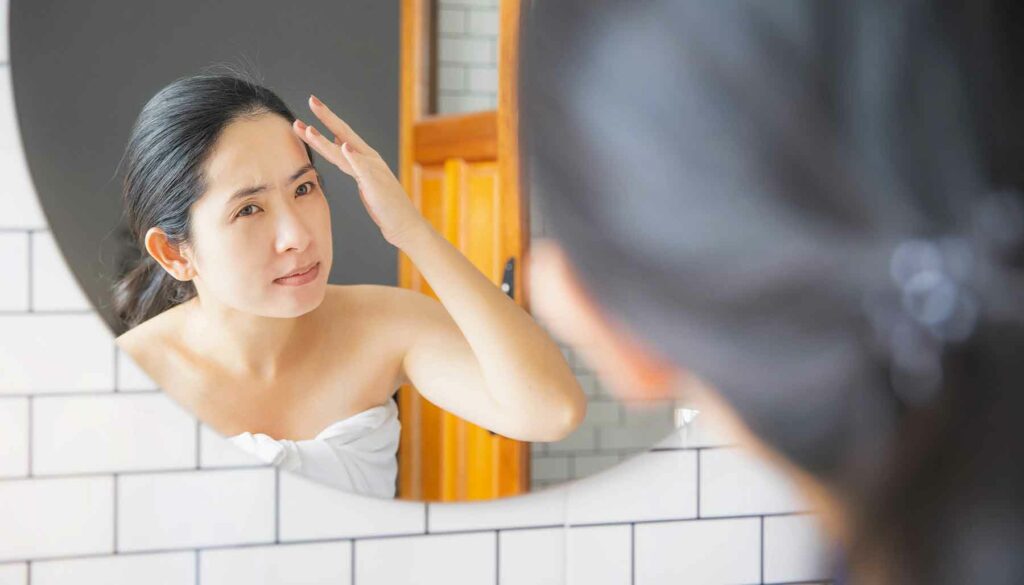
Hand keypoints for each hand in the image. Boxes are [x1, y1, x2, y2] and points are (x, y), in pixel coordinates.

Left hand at [293, 94, 427, 246]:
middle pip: (343, 134)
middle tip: (311, 100)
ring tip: (310, 129)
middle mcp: (369, 159)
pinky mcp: (376, 183)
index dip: (325, 120)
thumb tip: (340, 147)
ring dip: (326, 140)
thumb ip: (353, 164)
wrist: (404, 224)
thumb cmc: (385, 206)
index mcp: (365, 158)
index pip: (341, 134)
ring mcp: (373, 170)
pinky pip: (362, 168)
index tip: (311, 105)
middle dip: (326, 117)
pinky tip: (344, 147)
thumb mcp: (365, 181)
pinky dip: (353, 157)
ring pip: (344, 152)